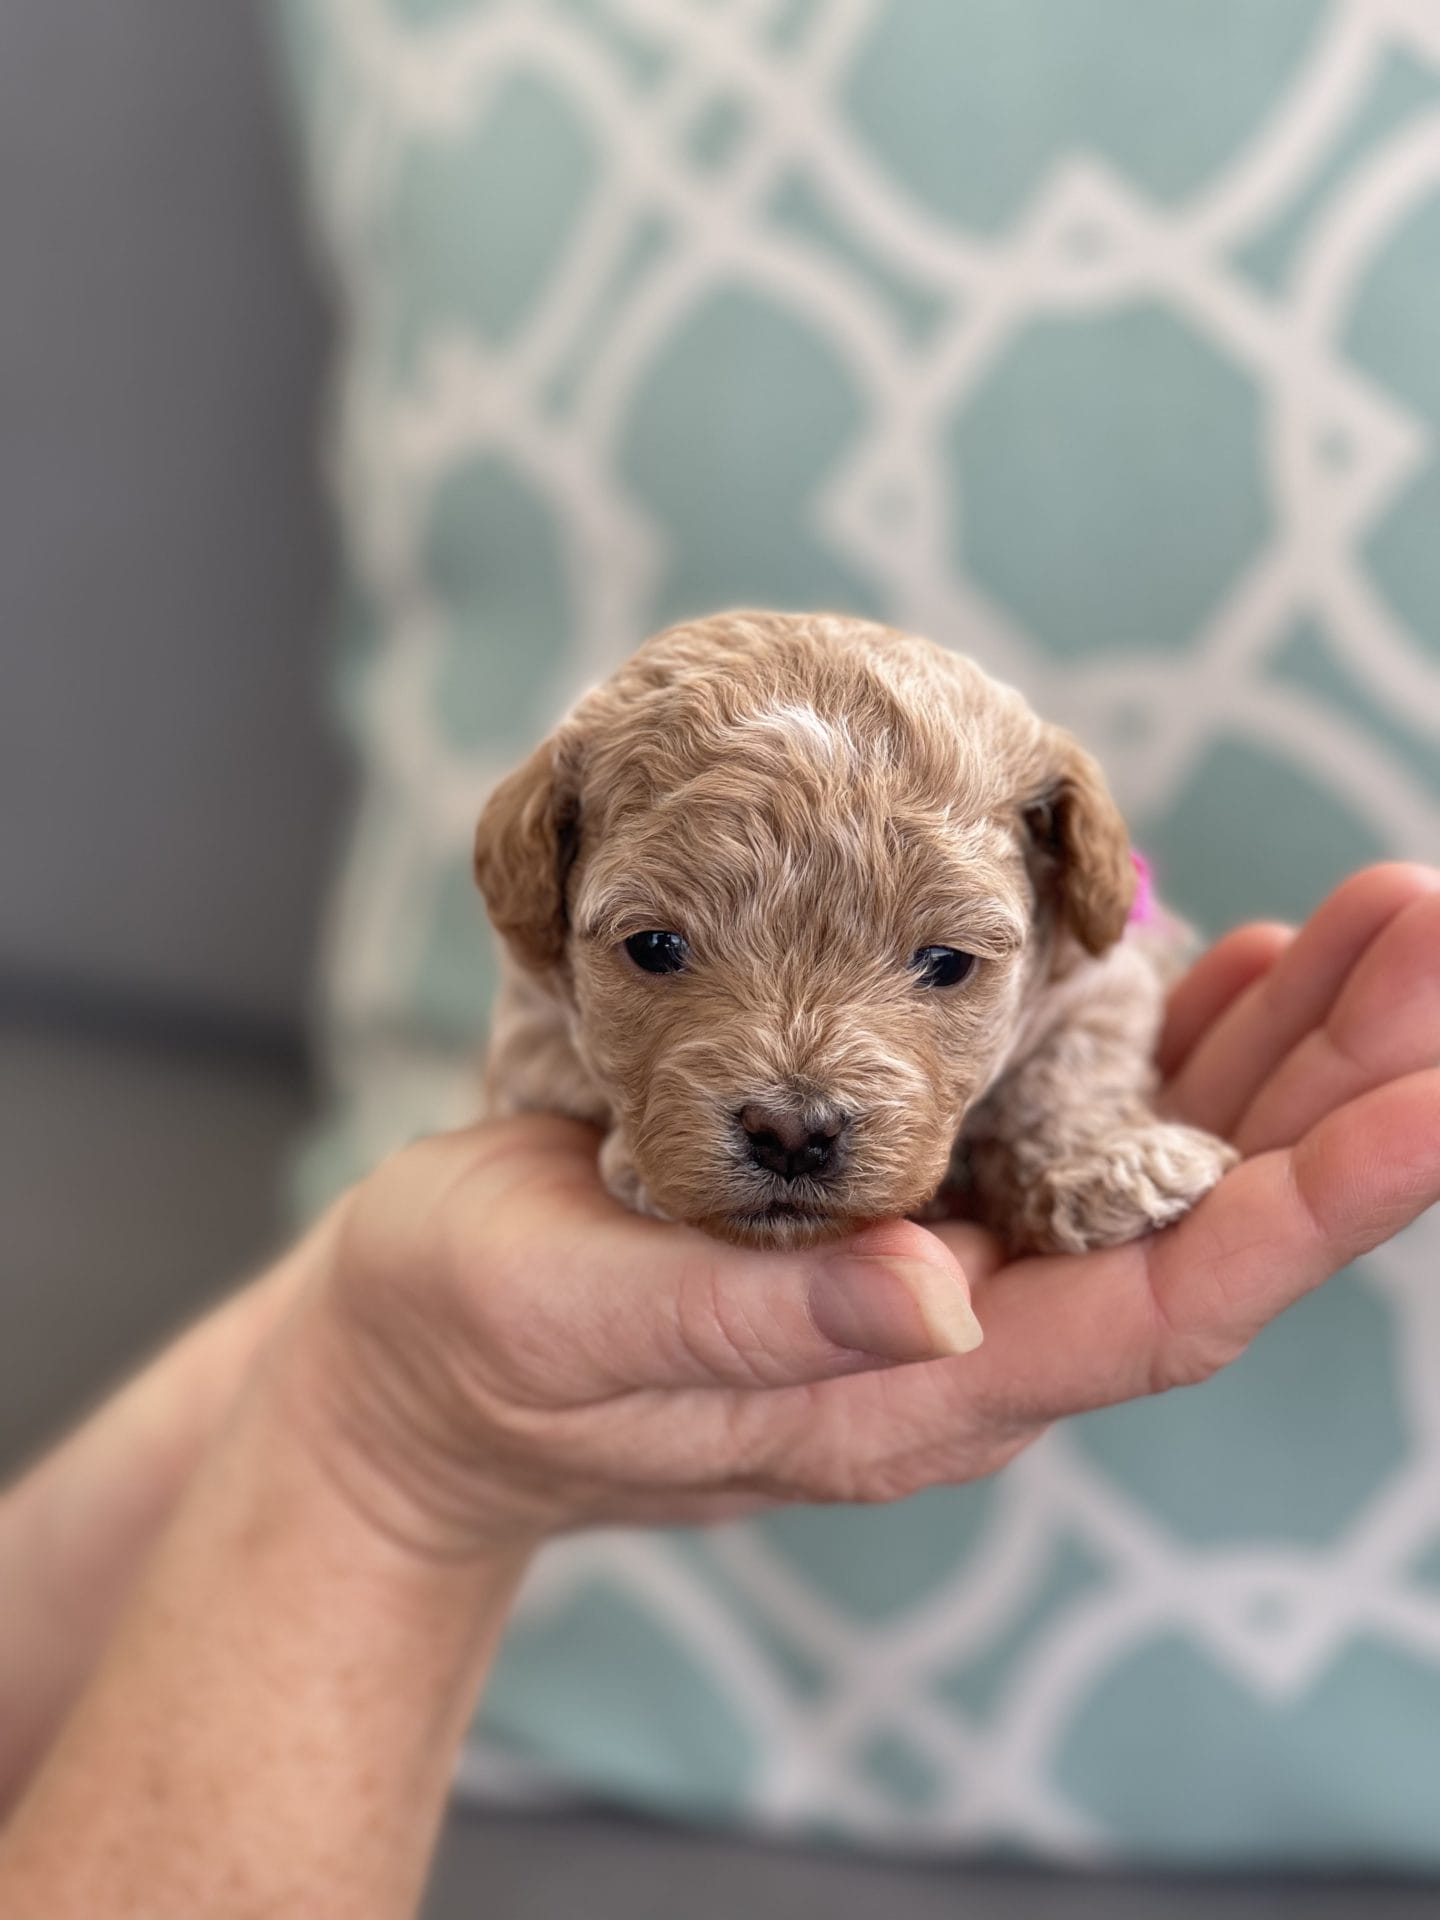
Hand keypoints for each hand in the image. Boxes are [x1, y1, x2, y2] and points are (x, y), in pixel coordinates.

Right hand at [287, 864, 1439, 1558]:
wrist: (416, 1372)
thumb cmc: (477, 1346)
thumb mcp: (587, 1326)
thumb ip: (759, 1324)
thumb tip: (945, 1298)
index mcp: (904, 1393)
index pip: (1160, 1312)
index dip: (1308, 1210)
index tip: (1435, 1104)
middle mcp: (958, 1333)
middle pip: (1202, 1223)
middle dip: (1340, 1091)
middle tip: (1437, 938)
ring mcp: (938, 1264)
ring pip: (1156, 1160)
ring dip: (1280, 1049)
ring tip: (1380, 922)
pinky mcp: (893, 1196)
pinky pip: (1063, 1118)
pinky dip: (1154, 1036)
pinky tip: (1217, 959)